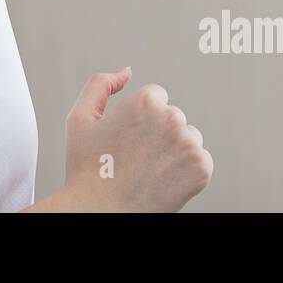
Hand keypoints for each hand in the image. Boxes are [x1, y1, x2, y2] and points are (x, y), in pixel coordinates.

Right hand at [61, 67, 212, 211]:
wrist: (98, 211)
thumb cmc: (86, 167)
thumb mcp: (80, 118)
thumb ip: (101, 84)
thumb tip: (127, 71)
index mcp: (146, 100)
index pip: (156, 99)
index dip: (140, 122)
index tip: (128, 141)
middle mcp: (172, 117)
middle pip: (174, 118)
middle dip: (158, 135)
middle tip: (136, 159)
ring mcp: (189, 143)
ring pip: (188, 139)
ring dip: (174, 152)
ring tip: (149, 171)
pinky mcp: (202, 169)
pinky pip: (200, 161)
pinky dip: (186, 172)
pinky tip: (163, 181)